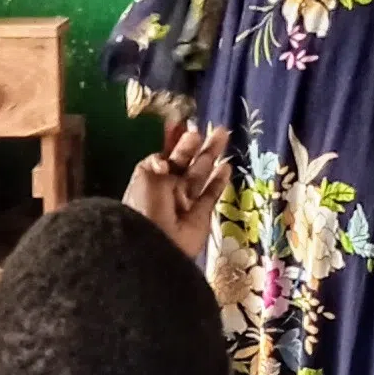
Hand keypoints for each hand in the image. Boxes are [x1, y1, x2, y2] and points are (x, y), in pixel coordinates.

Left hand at [124, 120, 230, 263]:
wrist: (154, 245)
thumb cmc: (146, 208)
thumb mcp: (146, 177)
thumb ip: (157, 163)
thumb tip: (167, 160)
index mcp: (152, 180)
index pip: (167, 159)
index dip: (179, 146)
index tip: (190, 132)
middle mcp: (168, 190)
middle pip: (186, 164)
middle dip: (199, 147)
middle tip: (215, 130)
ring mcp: (185, 203)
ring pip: (201, 176)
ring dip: (212, 157)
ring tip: (224, 137)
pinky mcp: (201, 217)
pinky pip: (211, 196)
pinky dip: (219, 182)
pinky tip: (227, 166)